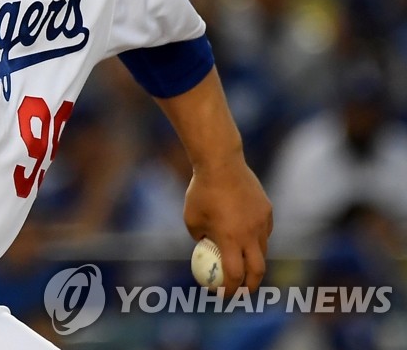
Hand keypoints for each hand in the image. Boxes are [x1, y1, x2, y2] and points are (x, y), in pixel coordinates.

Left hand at [183, 157, 272, 293]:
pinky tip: (246, 235)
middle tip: (242, 292)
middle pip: (257, 270)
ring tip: (243, 264)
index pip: (234, 275)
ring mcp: (262, 222)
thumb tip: (205, 251)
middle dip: (251, 286)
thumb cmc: (201, 191)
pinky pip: (264, 232)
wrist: (221, 163)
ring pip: (262, 250)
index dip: (230, 290)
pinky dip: (256, 239)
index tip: (224, 296)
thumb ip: (200, 238)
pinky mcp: (268, 212)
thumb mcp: (191, 219)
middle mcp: (250, 234)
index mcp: (229, 238)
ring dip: (254, 261)